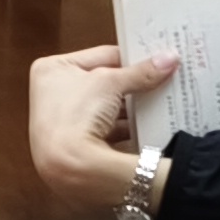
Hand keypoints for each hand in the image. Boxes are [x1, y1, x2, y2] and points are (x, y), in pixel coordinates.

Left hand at [28, 44, 171, 213]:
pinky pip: (110, 127)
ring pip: (109, 106)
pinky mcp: (79, 143)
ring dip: (132, 106)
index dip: (130, 56)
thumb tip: (168, 59)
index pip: (100, 55)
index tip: (157, 57)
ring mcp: (65, 119)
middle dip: (133, 82)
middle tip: (163, 76)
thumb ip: (140, 72)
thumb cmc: (74, 114)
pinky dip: (128, 125)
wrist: (67, 165)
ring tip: (161, 99)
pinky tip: (149, 123)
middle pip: (105, 81)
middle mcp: (53, 93)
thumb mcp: (111, 83)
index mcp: (51, 69)